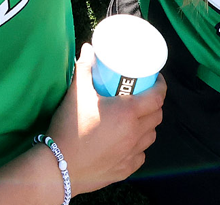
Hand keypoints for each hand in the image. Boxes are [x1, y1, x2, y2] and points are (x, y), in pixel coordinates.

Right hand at [50, 44, 164, 193]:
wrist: (58, 168)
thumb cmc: (69, 129)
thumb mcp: (76, 93)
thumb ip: (83, 68)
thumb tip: (88, 48)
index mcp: (128, 113)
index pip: (157, 97)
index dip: (161, 86)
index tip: (156, 79)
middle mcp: (134, 134)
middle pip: (157, 116)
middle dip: (154, 104)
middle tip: (143, 96)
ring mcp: (131, 155)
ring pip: (151, 136)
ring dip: (148, 125)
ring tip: (137, 118)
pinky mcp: (124, 170)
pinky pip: (140, 156)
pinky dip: (139, 147)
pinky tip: (128, 142)